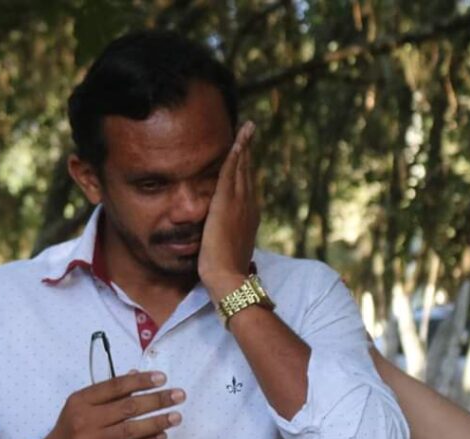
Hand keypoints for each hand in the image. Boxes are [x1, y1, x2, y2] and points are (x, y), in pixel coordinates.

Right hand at [37, 371, 184, 438]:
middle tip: (178, 396)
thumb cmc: (69, 432)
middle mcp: (84, 420)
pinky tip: (162, 436)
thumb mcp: (81, 407)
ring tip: (176, 417)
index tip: (162, 378)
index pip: (115, 386)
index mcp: (80, 401)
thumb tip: (135, 375)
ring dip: (157, 422)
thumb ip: (107, 394)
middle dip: (156, 400)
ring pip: (130, 430)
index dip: (140, 381)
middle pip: (127, 407)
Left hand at [198, 121, 259, 299]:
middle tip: (250, 130)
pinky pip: (230, 173)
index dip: (246, 169)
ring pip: (241, 169)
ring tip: (246, 128)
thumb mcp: (227, 251)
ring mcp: (239, 205)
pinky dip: (234, 156)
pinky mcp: (225, 205)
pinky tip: (236, 142)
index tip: (245, 153)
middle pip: (247, 173)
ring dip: (243, 147)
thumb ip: (226, 240)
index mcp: (249, 218)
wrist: (228, 279)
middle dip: (247, 151)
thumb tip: (220, 239)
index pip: (247, 187)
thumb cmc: (226, 274)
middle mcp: (248, 207)